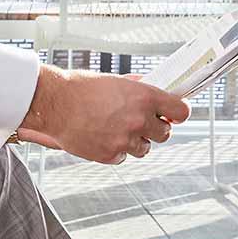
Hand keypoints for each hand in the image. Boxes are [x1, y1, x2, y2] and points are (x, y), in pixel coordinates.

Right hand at [15, 65, 189, 164]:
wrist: (56, 104)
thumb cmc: (80, 89)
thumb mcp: (115, 81)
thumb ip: (137, 88)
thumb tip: (148, 89)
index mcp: (145, 97)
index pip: (181, 111)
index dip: (178, 114)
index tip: (174, 115)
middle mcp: (139, 120)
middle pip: (164, 134)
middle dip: (155, 130)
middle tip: (141, 124)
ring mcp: (125, 140)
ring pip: (144, 149)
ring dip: (135, 142)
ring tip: (117, 131)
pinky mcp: (110, 155)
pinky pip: (123, 157)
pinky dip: (116, 150)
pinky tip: (103, 138)